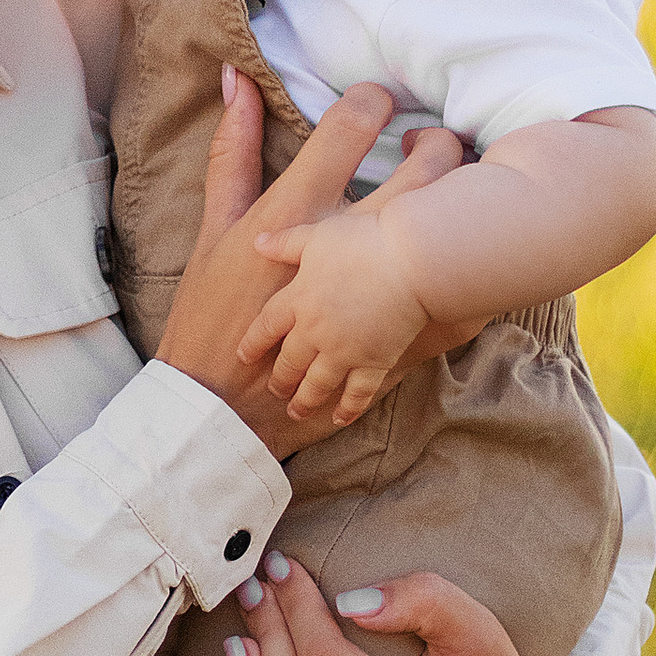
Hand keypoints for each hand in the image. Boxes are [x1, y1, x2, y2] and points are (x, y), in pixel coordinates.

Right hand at [158, 84, 463, 459]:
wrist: (222, 401)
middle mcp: (341, 245)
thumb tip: (236, 79)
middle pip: (416, 173)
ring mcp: (372, 288)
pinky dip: (474, 271)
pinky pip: (455, 296)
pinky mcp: (393, 327)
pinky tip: (481, 254)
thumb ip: (231, 152)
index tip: (381, 96)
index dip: (371, 101)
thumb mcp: (215, 228)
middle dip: (438, 142)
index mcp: (296, 213)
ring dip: (461, 198)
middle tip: (439, 135)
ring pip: (442, 227)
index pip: (347, 130)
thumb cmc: (211, 309)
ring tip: (470, 183)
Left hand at [236, 199, 429, 426]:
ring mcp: (344, 351)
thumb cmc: (365, 241)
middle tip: (275, 390)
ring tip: (296, 412)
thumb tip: (258, 241)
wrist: (412, 261)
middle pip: (289, 362)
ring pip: (316, 384)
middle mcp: (314, 330)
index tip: (243, 357)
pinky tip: (339, 419)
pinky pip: (356, 393)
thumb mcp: (317, 236)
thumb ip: (287, 242)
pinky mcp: (374, 362)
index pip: (266, 327)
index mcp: (297, 298)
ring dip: (304, 401)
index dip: (253, 344)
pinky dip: (346, 408)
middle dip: (280, 379)